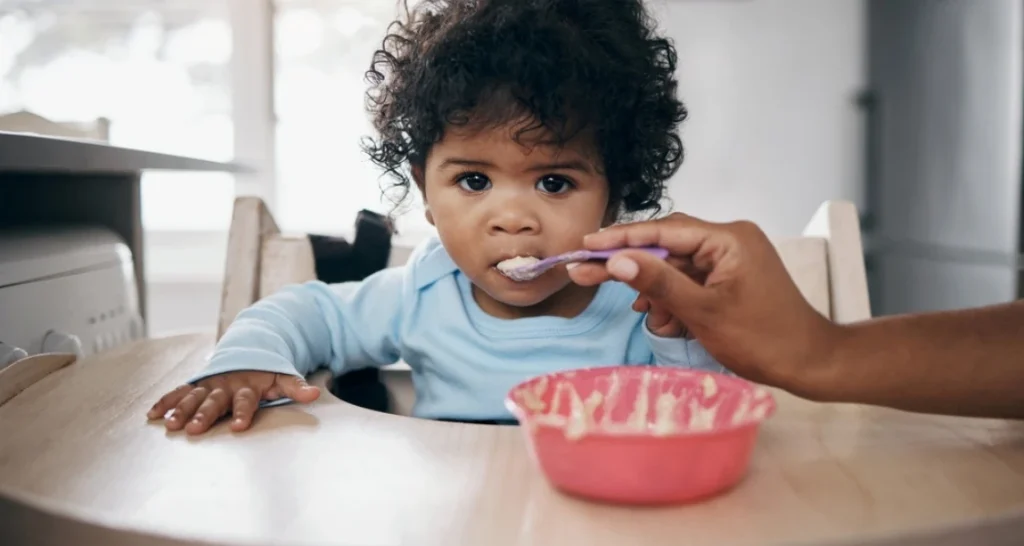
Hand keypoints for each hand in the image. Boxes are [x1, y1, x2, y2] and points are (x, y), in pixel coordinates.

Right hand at [147, 371, 320, 434]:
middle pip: (214, 401)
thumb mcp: (283, 376)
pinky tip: (152, 415)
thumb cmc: (267, 371)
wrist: (248, 351)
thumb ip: (296, 386)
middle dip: (204, 415)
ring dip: (181, 410)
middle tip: (194, 430)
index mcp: (247, 385)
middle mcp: (225, 385)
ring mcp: (209, 384)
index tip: (238, 427)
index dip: (243, 412)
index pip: (245, 400)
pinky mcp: (197, 386)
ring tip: (170, 424)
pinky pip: (179, 393)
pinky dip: (166, 402)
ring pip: (193, 397)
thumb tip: (315, 393)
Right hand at [568, 213, 842, 389]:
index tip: (586, 245)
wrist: (810, 363)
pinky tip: (666, 321)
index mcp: (728, 238)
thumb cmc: (763, 338)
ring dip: (656, 291)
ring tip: (645, 314)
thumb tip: (619, 261)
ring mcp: (730, 259)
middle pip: (665, 246)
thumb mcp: (703, 312)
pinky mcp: (729, 279)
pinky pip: (690, 282)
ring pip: (675, 268)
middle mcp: (729, 240)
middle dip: (631, 266)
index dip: (621, 238)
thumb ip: (659, 283)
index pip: (663, 231)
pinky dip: (674, 301)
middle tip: (586, 273)